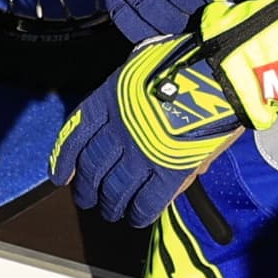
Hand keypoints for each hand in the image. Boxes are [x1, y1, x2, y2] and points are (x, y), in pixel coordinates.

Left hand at [55, 37, 243, 229]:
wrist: (216, 71)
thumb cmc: (184, 59)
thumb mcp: (141, 63)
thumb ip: (131, 92)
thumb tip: (131, 111)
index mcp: (108, 100)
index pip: (74, 136)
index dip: (64, 160)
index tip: (60, 177)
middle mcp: (117, 130)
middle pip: (92, 169)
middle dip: (87, 189)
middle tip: (88, 200)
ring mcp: (141, 154)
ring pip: (115, 191)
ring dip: (110, 205)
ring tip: (112, 212)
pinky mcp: (169, 173)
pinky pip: (147, 202)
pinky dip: (140, 214)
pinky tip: (137, 218)